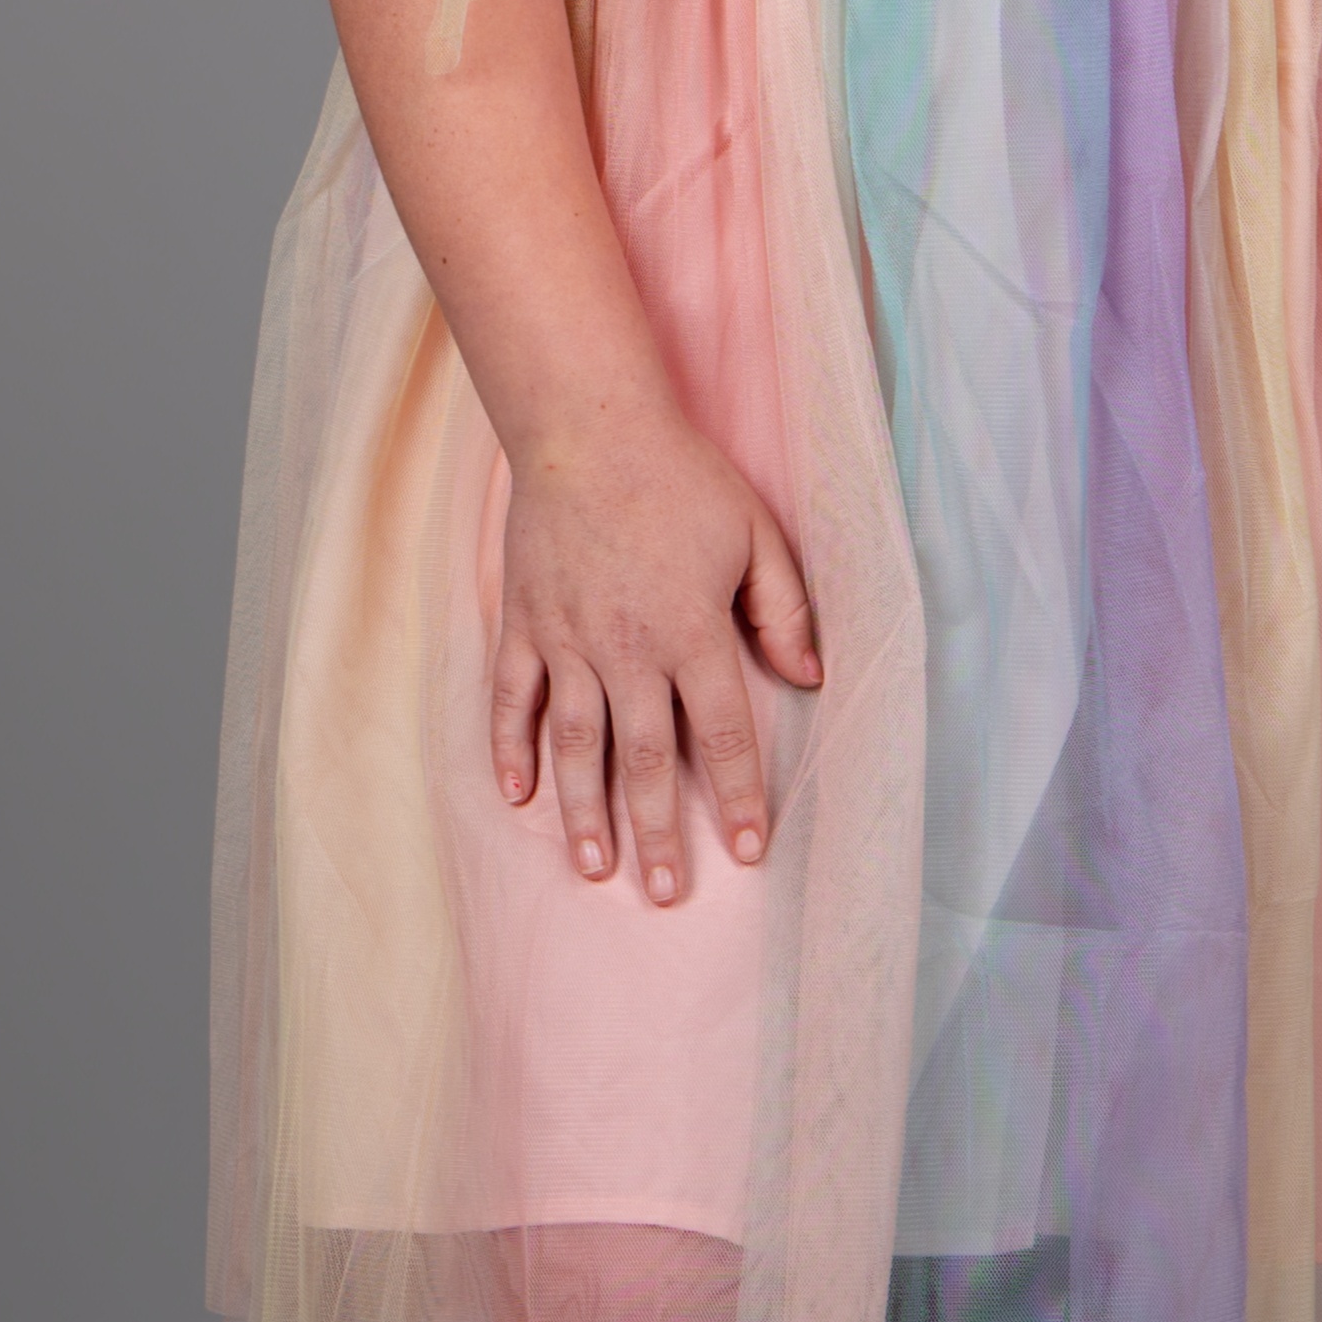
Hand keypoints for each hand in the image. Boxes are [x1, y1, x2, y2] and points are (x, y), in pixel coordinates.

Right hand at [488, 417, 821, 904]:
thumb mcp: (756, 534)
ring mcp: (567, 640)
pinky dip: (509, 750)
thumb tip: (812, 677)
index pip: (721, 733)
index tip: (746, 850)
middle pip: (643, 760)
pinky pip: (512, 700)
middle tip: (667, 893)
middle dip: (657, 833)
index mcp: (690, 631)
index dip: (736, 795)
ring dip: (584, 812)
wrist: (587, 427)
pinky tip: (517, 796)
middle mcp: (627, 649)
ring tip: (594, 869)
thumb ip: (784, 609)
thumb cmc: (681, 477)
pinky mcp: (524, 624)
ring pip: (574, 745)